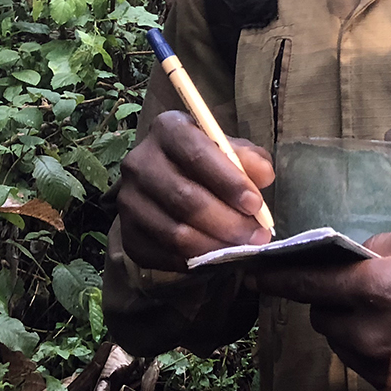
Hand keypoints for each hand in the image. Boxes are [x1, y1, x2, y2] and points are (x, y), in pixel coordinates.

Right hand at [116, 110, 274, 271]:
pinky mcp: (127, 233)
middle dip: (227, 222)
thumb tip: (264, 175)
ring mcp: (128, 200)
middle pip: (184, 198)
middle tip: (257, 235)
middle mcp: (139, 162)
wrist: (169, 179)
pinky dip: (194, 261)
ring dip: (214, 245)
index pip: (196, 154)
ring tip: (242, 249)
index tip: (255, 204)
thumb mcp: (230, 149)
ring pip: (173, 232)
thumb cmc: (207, 161)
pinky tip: (217, 257)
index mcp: (167, 129)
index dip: (228, 181)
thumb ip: (249, 158)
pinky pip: (162, 254)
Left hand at [247, 222, 390, 390]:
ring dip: (353, 328)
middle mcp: (375, 331)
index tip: (259, 273)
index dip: (280, 276)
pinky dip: (376, 351)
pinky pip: (369, 369)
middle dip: (333, 301)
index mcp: (381, 285)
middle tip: (360, 290)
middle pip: (323, 318)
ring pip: (343, 346)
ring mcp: (387, 368)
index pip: (310, 281)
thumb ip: (387, 245)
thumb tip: (355, 254)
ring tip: (390, 314)